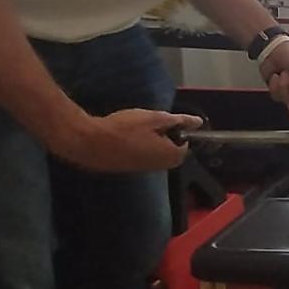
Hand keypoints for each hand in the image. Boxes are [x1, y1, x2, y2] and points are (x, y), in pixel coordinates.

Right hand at [53, 109, 199, 172]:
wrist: (90, 143)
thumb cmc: (125, 128)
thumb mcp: (154, 118)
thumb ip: (178, 121)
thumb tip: (197, 122)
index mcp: (170, 156)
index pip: (185, 145)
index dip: (179, 131)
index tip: (167, 121)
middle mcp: (159, 167)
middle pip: (170, 151)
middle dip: (165, 136)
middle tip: (150, 122)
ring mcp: (142, 169)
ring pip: (155, 154)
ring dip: (151, 141)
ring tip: (136, 126)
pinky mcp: (128, 169)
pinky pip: (141, 156)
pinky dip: (138, 145)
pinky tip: (126, 135)